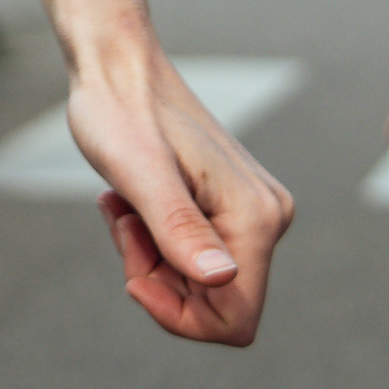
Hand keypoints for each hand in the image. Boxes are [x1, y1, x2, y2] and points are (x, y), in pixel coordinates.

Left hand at [69, 47, 292, 346]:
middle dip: (160, 279)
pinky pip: (195, 255)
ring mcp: (254, 212)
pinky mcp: (234, 206)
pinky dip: (156, 241)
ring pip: (201, 282)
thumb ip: (180, 229)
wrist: (119, 66)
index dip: (177, 315)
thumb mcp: (139, 174)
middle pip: (215, 304)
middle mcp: (269, 218)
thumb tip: (221, 279)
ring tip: (126, 207)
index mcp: (256, 218)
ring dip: (152, 257)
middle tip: (126, 224)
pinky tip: (134, 202)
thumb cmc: (120, 113)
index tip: (132, 274)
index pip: (235, 321)